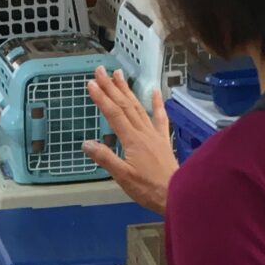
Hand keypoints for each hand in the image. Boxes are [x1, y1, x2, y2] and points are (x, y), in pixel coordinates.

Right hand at [85, 68, 176, 215]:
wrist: (177, 193)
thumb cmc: (147, 188)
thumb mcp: (122, 176)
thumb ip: (105, 158)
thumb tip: (86, 143)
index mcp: (131, 140)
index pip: (113, 114)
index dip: (101, 98)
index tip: (91, 83)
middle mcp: (142, 132)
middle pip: (124, 105)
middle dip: (111, 87)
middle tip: (100, 70)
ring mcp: (154, 134)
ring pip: (138, 107)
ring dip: (127, 90)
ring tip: (118, 75)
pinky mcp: (162, 139)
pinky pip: (160, 117)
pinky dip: (157, 103)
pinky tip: (154, 90)